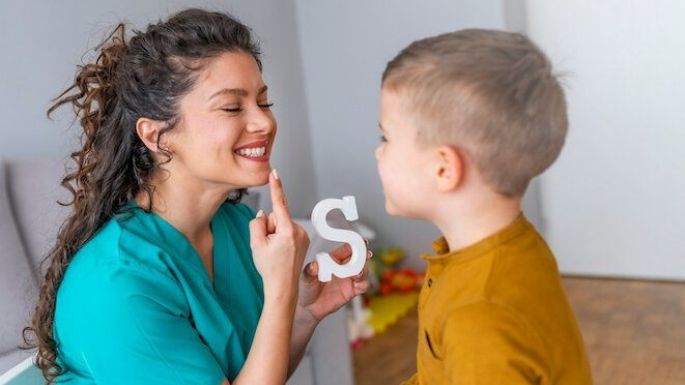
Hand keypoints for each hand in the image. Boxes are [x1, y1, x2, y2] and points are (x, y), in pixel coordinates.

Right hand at [250, 170, 309, 299]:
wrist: (282, 286)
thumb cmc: (269, 268)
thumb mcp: (256, 244)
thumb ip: (257, 224)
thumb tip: (263, 215)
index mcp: (287, 230)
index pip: (279, 203)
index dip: (276, 187)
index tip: (275, 173)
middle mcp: (299, 231)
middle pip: (277, 216)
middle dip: (270, 227)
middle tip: (268, 247)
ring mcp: (303, 235)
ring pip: (282, 224)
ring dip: (276, 234)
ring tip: (275, 251)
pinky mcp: (304, 239)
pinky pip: (288, 231)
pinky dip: (282, 238)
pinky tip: (281, 251)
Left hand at [297, 243, 372, 321]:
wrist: (308, 307)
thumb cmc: (306, 288)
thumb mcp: (305, 278)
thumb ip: (310, 271)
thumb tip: (313, 265)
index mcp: (333, 259)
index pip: (347, 249)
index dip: (355, 245)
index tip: (362, 242)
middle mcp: (343, 268)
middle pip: (358, 258)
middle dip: (364, 255)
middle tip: (366, 255)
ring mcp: (348, 279)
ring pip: (363, 271)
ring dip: (363, 270)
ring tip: (357, 273)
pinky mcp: (351, 291)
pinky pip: (363, 286)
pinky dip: (363, 284)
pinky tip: (357, 285)